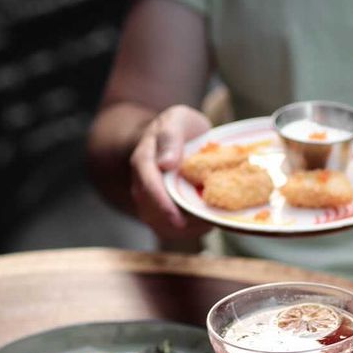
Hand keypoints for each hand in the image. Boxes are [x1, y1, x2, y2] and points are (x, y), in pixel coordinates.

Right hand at [129, 104, 213, 240]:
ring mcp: (149, 201)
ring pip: (162, 226)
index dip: (162, 204)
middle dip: (179, 222)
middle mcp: (142, 184)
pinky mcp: (160, 214)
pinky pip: (172, 231)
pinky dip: (191, 231)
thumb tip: (166, 163)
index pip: (148, 186)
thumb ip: (170, 137)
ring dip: (188, 229)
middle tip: (207, 221)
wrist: (177, 140)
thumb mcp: (178, 120)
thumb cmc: (180, 129)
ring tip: (210, 220)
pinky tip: (207, 222)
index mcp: (144, 160)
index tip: (178, 219)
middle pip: (153, 213)